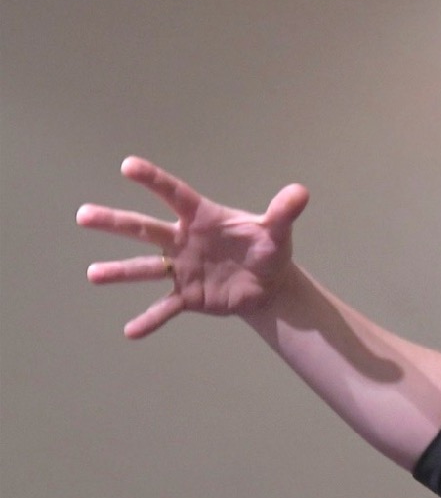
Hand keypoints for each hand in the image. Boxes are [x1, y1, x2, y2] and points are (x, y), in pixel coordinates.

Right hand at [77, 156, 309, 338]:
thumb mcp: (278, 230)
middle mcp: (184, 240)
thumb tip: (300, 192)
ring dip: (119, 271)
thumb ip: (284, 212)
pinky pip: (164, 307)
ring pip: (146, 268)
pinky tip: (130, 331)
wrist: (268, 284)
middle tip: (84, 215)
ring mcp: (182, 268)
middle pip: (145, 228)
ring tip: (93, 275)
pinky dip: (150, 319)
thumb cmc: (267, 248)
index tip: (128, 165)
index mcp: (203, 217)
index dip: (153, 180)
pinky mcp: (187, 296)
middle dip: (115, 222)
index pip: (175, 194)